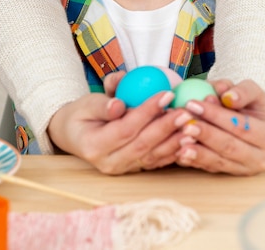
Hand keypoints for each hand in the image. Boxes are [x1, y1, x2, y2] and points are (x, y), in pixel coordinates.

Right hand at [47, 84, 185, 174]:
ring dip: (174, 141)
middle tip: (185, 111)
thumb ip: (102, 104)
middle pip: (143, 144)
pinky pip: (156, 161)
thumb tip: (119, 104)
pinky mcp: (133, 170)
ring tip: (191, 125)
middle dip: (166, 127)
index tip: (166, 94)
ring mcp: (122, 169)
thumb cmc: (80, 114)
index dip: (147, 112)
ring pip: (153, 156)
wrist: (74, 134)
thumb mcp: (85, 103)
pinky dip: (173, 151)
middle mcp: (109, 163)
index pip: (126, 128)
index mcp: (94, 146)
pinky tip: (187, 139)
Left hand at [173, 79, 264, 175]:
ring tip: (180, 142)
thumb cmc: (251, 103)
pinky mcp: (233, 173)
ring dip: (198, 152)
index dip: (216, 115)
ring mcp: (248, 169)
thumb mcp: (252, 91)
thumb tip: (227, 96)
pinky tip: (180, 154)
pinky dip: (195, 161)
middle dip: (206, 134)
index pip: (241, 126)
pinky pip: (212, 168)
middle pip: (230, 146)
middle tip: (185, 123)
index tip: (193, 103)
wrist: (256, 122)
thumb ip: (242, 91)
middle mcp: (263, 156)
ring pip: (220, 161)